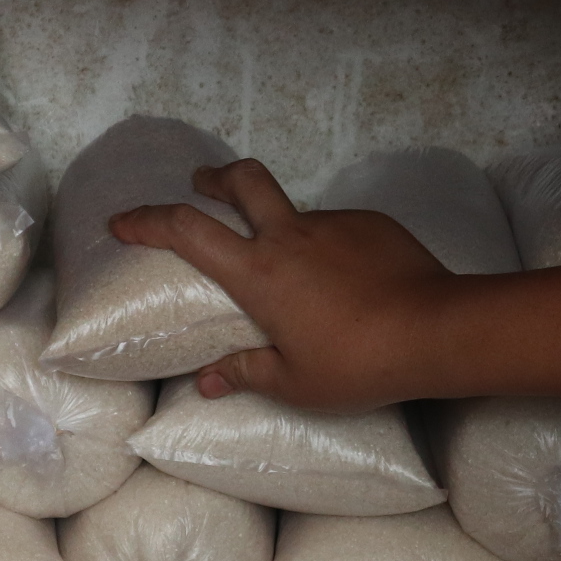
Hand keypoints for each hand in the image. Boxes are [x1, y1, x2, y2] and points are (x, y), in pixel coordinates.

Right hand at [111, 160, 456, 409]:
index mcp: (259, 273)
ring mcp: (334, 223)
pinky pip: (338, 230)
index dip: (148, 220)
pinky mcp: (372, 224)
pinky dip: (329, 249)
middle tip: (202, 184)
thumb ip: (247, 373)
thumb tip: (206, 383)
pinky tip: (347, 283)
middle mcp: (290, 236)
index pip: (187, 231)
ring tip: (297, 273)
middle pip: (242, 179)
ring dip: (282, 227)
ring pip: (295, 211)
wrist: (437, 330)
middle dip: (214, 177)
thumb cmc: (359, 363)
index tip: (123, 221)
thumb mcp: (296, 383)